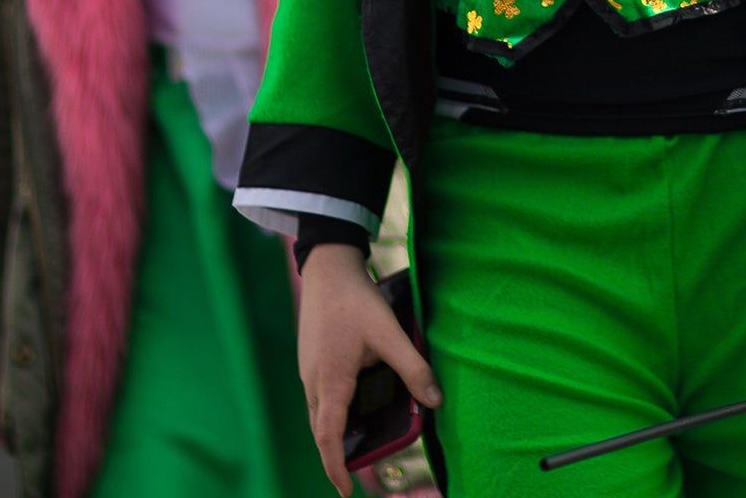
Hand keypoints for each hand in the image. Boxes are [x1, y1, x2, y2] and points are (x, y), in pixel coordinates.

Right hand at [297, 244, 441, 496]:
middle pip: (322, 432)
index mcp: (331, 381)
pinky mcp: (311, 361)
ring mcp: (309, 372)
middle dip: (337, 459)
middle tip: (356, 481)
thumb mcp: (390, 334)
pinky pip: (318, 401)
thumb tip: (436, 401)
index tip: (347, 490)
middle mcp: (314, 382)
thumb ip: (413, 367)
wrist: (328, 269)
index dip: (337, 466)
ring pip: (318, 416)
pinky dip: (331, 417)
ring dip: (334, 438)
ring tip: (353, 454)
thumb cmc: (357, 300)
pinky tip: (349, 413)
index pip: (330, 436)